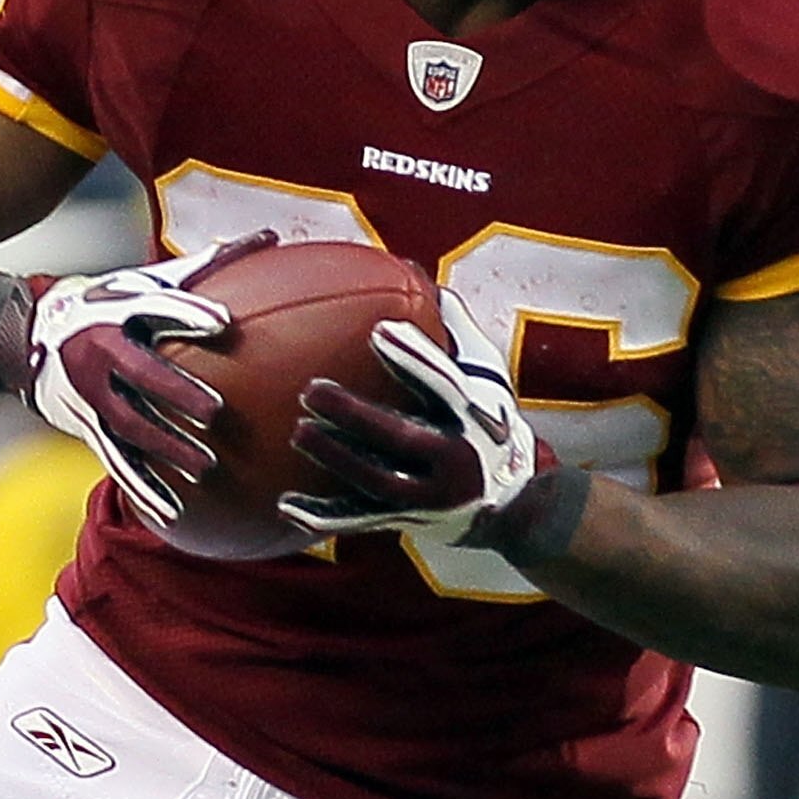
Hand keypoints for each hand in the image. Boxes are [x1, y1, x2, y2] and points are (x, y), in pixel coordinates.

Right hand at [22, 235, 273, 530]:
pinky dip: (145, 487)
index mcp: (118, 312)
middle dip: (175, 392)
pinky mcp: (91, 429)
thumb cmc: (110, 303)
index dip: (188, 313)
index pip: (156, 309)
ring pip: (130, 425)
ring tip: (205, 465)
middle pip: (140, 375)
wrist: (34, 336)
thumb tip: (272, 236)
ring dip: (166, 447)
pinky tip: (172, 511)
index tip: (223, 322)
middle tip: (215, 410)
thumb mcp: (148, 281)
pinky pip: (119, 462)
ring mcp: (93, 397)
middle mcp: (101, 355)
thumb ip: (208, 266)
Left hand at [280, 290, 541, 545]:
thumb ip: (457, 330)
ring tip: (298, 433)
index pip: (442, 383)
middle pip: (401, 436)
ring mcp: (431, 496)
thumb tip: (424, 276)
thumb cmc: (490, 422)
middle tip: (310, 391)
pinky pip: (361, 521)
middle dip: (356, 416)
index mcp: (471, 414)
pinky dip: (323, 515)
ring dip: (336, 458)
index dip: (413, 358)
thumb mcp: (488, 377)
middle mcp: (454, 457)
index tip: (378, 330)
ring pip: (378, 480)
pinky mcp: (408, 522)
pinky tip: (285, 505)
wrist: (514, 504)